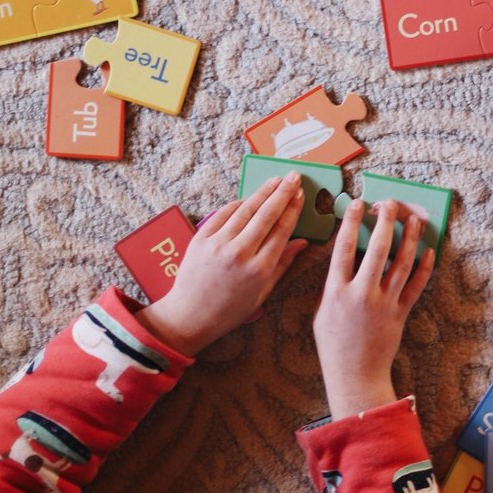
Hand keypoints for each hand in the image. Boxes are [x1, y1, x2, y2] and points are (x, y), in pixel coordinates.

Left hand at [135, 173, 308, 355]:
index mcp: (259, 269)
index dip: (293, 209)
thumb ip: (283, 265)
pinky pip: (223, 214)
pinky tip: (249, 198)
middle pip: (267, 214)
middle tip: (294, 177)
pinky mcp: (201, 239)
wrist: (190, 316)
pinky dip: (238, 204)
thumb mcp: (263, 293)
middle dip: (283, 192)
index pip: (282, 230)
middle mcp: (240, 253)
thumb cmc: (230, 310)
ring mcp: (218, 244)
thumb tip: (302, 242)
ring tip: (276, 180)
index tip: (301, 195)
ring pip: (246, 210)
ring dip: (263, 192)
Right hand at [313, 199, 434, 419]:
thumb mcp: (322, 310)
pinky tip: (428, 251)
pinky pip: (416, 286)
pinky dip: (425, 268)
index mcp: (336, 291)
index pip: (344, 248)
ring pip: (401, 263)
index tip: (358, 204)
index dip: (352, 222)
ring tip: (414, 220)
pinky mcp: (400, 313)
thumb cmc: (333, 343)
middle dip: (385, 222)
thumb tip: (343, 256)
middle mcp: (361, 294)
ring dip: (409, 238)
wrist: (354, 374)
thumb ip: (332, 283)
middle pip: (376, 249)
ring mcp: (383, 303)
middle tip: (390, 204)